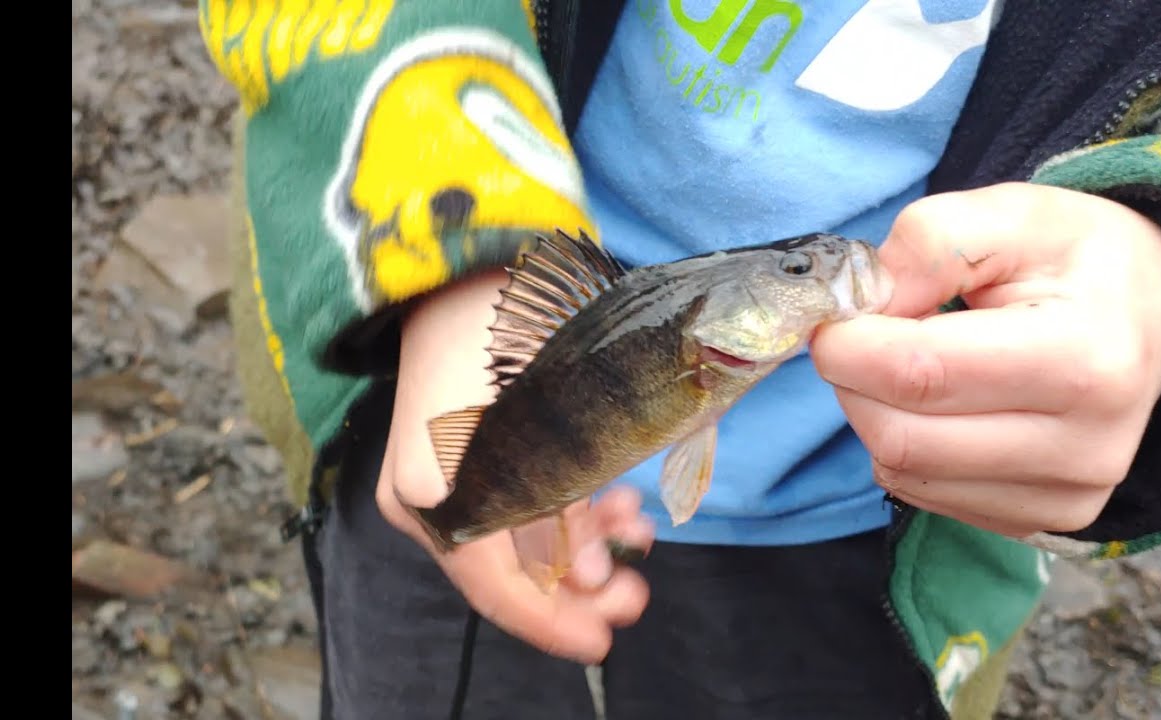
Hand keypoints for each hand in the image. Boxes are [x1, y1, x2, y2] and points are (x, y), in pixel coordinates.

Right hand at [374, 269, 654, 664]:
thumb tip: (590, 573)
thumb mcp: (544, 417)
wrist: (464, 261)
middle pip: (507, 570)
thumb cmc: (506, 327)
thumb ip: (563, 500)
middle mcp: (425, 495)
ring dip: (580, 544)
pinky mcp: (458, 459)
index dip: (551, 621)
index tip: (602, 640)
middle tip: (636, 590)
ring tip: (634, 528)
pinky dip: (562, 512)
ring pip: (517, 540)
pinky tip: (611, 503)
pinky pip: (511, 507)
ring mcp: (438, 477)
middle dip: (579, 584)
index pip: (494, 584)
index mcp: (435, 489)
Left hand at [811, 182, 1160, 537]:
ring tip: (907, 363)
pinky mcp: (1040, 521)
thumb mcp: (1013, 213)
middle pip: (899, 438)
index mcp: (1085, 360)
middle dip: (852, 381)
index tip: (835, 314)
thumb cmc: (1076, 260)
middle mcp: (1085, 447)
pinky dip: (901, 446)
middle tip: (863, 336)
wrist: (1152, 314)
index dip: (848, 344)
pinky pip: (920, 494)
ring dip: (872, 413)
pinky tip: (936, 404)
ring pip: (900, 472)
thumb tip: (863, 306)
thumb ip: (930, 242)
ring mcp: (1065, 495)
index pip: (919, 373)